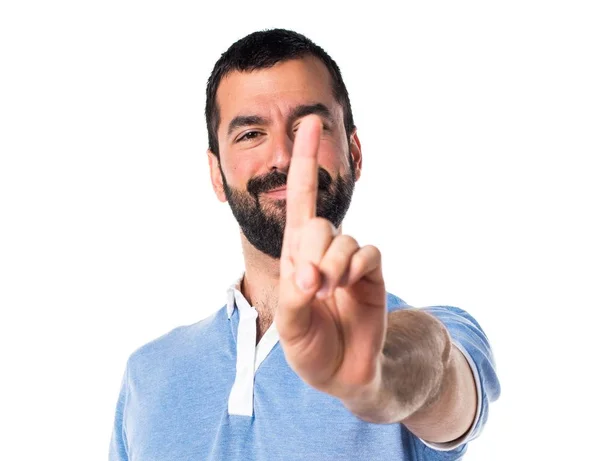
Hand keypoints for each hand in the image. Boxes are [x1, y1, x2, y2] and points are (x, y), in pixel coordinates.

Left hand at [275, 115, 386, 401]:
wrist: (343, 371)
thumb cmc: (309, 346)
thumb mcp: (290, 325)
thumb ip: (295, 296)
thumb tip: (310, 273)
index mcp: (295, 254)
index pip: (300, 198)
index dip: (303, 160)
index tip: (310, 122)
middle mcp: (322, 251)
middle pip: (319, 224)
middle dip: (313, 254)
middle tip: (311, 287)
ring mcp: (349, 261)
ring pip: (344, 240)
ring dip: (333, 266)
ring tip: (326, 294)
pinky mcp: (372, 273)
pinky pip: (368, 254)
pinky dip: (355, 268)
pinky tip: (348, 287)